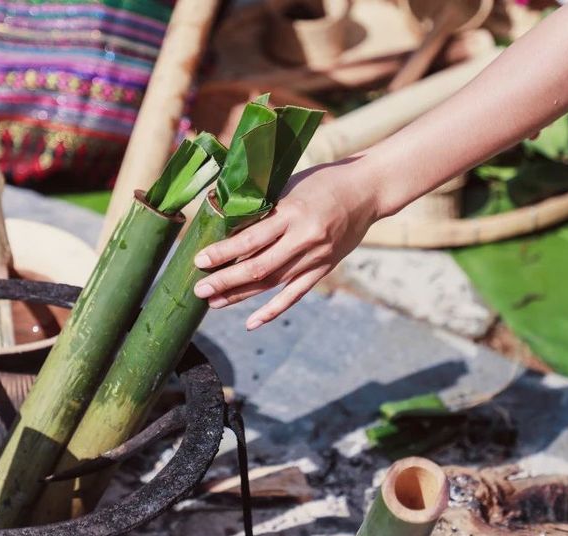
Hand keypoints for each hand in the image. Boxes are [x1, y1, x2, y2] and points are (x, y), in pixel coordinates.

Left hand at [193, 158, 379, 329]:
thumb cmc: (323, 180)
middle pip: (258, 267)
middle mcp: (303, 238)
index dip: (223, 252)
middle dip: (225, 280)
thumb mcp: (289, 185)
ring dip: (240, 295)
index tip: (199, 260)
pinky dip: (272, 310)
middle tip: (199, 289)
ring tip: (213, 302)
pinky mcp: (323, 268)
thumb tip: (224, 220)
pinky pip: (295, 294)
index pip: (251, 239)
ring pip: (272, 283)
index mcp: (292, 212)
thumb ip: (263, 205)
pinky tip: (251, 323)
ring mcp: (315, 257)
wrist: (368, 190)